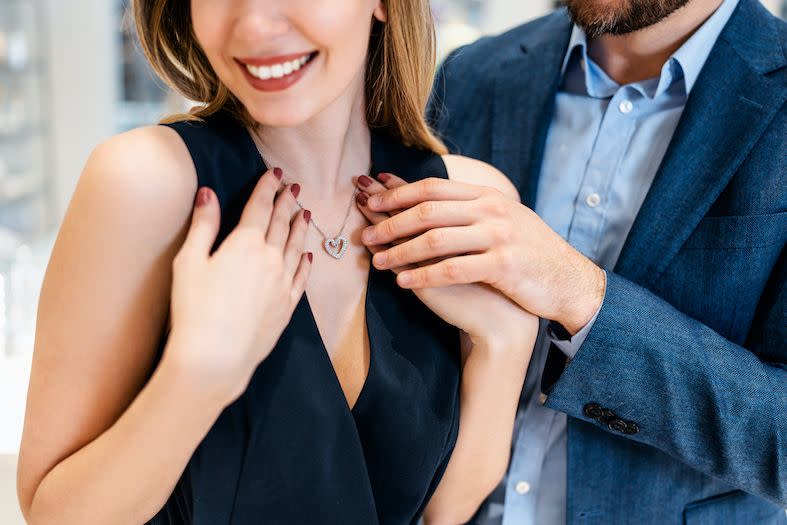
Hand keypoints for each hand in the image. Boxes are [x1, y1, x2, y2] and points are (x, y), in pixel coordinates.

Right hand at [166, 168, 312, 405]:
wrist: (216, 356)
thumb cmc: (194, 309)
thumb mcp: (189, 261)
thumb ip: (202, 225)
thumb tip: (208, 193)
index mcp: (245, 244)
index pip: (260, 207)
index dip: (267, 188)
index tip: (274, 174)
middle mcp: (270, 259)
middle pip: (282, 224)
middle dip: (287, 203)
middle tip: (293, 187)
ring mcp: (282, 283)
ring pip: (296, 247)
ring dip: (300, 228)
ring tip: (305, 213)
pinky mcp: (287, 306)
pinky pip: (301, 278)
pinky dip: (306, 263)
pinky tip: (309, 256)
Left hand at [357, 176, 605, 334]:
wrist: (568, 281)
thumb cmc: (528, 252)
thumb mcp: (500, 219)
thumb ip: (465, 207)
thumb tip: (424, 197)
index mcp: (488, 196)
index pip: (433, 187)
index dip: (397, 194)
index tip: (370, 203)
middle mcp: (492, 210)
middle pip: (428, 210)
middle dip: (391, 222)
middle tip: (365, 235)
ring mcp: (499, 236)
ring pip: (435, 239)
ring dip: (400, 251)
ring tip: (377, 261)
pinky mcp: (503, 265)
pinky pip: (452, 269)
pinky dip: (423, 276)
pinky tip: (403, 282)